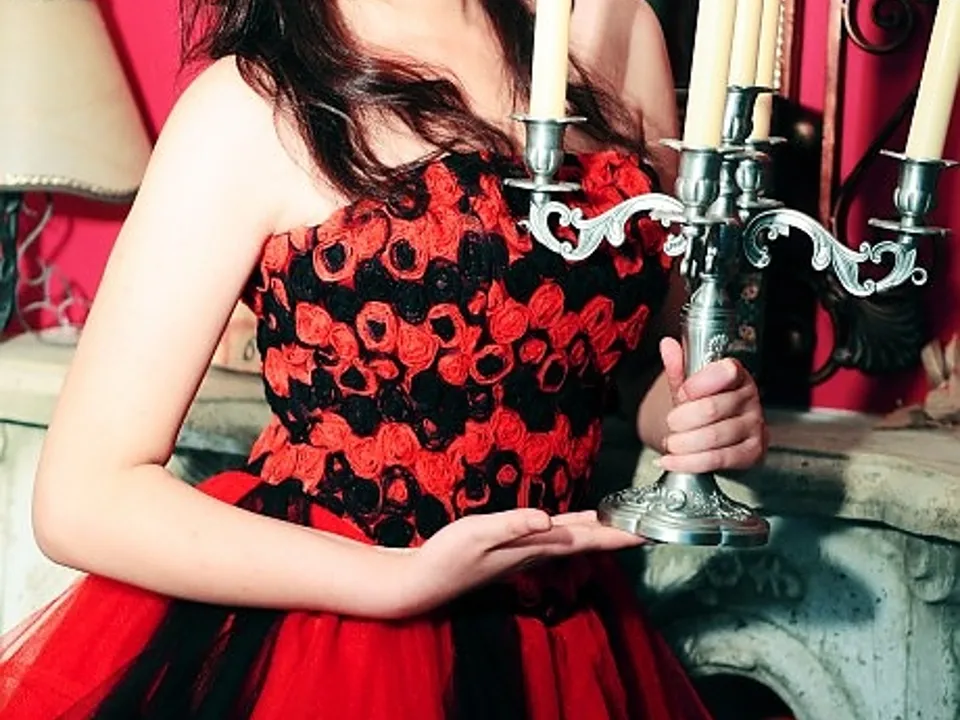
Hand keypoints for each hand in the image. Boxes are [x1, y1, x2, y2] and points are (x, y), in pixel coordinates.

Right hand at [398, 509, 642, 614]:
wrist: (427, 581)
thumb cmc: (449, 557)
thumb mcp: (477, 534)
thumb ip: (513, 525)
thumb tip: (548, 519)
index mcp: (538, 546)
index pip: (591, 538)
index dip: (623, 534)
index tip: (655, 530)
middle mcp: (540, 551)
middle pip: (592, 539)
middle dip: (624, 531)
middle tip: (656, 520)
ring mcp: (530, 552)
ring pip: (579, 537)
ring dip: (606, 529)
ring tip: (630, 518)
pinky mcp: (518, 548)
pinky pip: (561, 535)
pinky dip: (580, 525)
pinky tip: (585, 520)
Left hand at [657, 337, 767, 473]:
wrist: (716, 433)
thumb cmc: (705, 404)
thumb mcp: (688, 385)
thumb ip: (678, 367)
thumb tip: (668, 345)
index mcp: (736, 375)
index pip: (725, 372)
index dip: (698, 385)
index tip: (682, 394)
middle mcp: (750, 399)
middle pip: (712, 409)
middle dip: (682, 419)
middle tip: (671, 423)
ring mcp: (754, 426)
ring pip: (714, 437)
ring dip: (684, 443)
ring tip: (672, 443)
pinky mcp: (752, 452)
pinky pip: (719, 459)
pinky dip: (689, 462)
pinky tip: (673, 460)